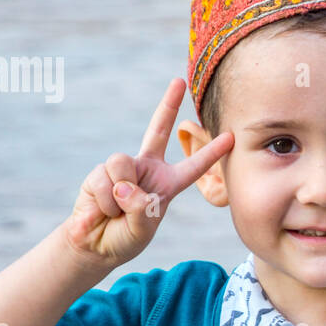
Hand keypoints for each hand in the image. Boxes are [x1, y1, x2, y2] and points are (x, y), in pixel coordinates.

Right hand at [64, 78, 233, 266]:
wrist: (94, 244)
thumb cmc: (125, 237)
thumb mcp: (142, 229)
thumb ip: (141, 209)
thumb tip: (126, 186)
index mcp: (167, 183)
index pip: (193, 166)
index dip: (211, 152)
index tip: (230, 137)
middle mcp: (147, 168)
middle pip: (158, 129)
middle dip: (168, 104)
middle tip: (179, 81)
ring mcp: (123, 168)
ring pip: (122, 163)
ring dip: (120, 193)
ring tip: (117, 211)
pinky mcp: (100, 172)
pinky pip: (105, 178)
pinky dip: (105, 200)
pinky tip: (103, 210)